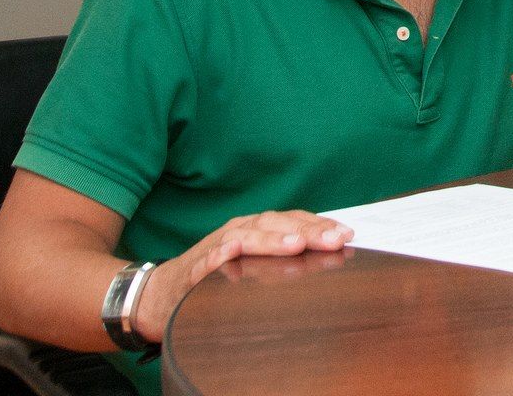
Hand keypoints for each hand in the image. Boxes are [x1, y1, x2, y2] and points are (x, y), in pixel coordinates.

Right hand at [134, 210, 352, 341]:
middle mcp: (241, 230)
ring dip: (271, 239)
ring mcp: (217, 246)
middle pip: (276, 224)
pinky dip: (220, 255)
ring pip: (246, 236)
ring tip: (294, 244)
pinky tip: (231, 253)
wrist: (164, 292)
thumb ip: (287, 260)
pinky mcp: (194, 266)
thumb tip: (330, 259)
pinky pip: (207, 259)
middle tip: (333, 240)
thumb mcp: (258, 266)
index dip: (321, 226)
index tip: (347, 236)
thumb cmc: (219, 277)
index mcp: (259, 229)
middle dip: (308, 230)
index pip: (294, 221)